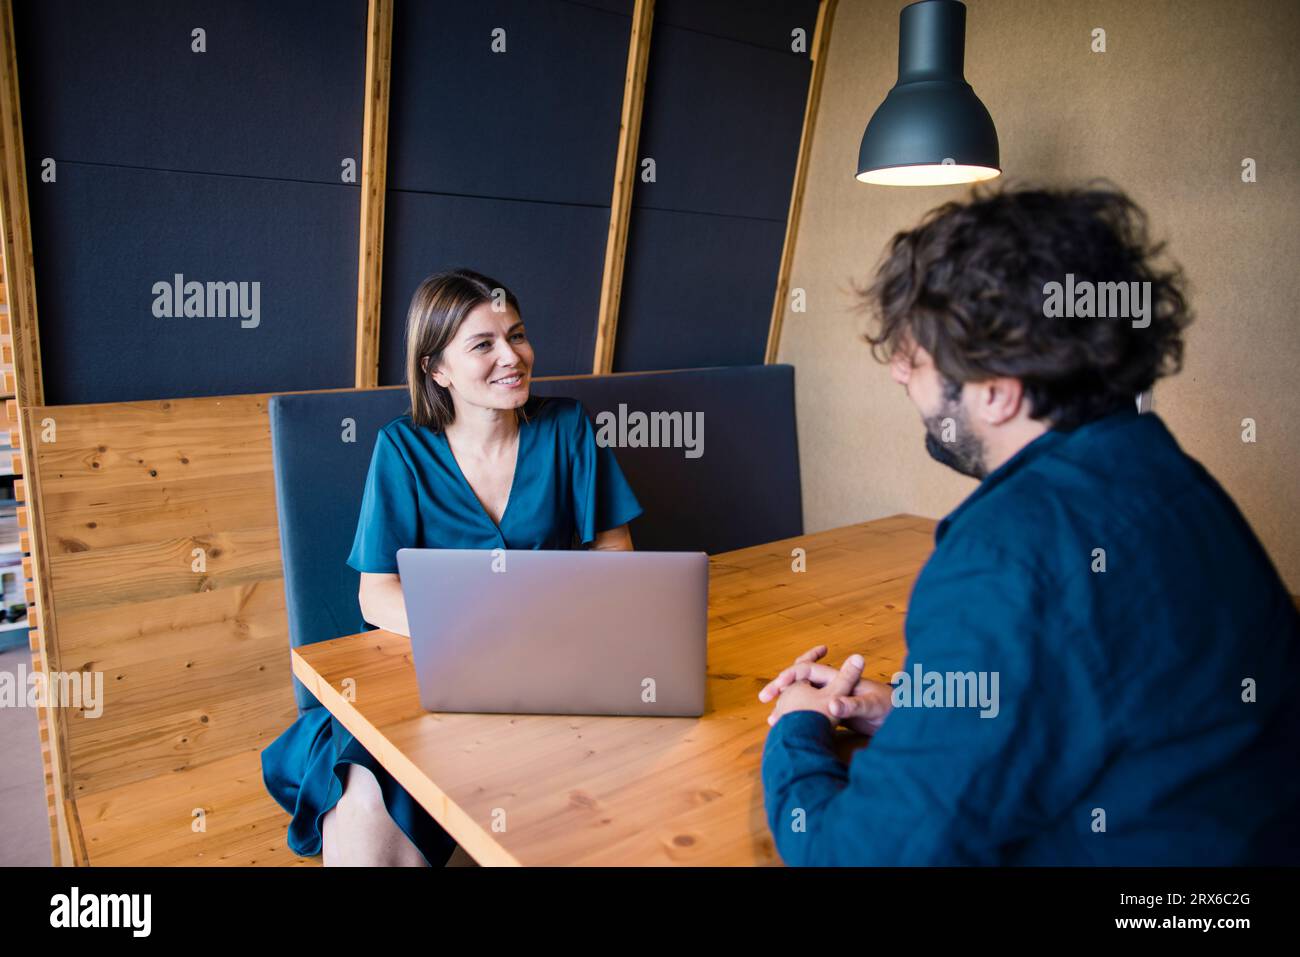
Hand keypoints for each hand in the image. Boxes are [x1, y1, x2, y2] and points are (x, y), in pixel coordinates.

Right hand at [760, 646, 892, 735]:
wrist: (905, 718)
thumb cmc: (893, 709)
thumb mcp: (872, 707)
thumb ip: (853, 705)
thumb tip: (832, 704)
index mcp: (840, 679)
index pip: (809, 670)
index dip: (790, 676)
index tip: (776, 687)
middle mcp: (835, 687)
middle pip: (802, 681)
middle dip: (782, 688)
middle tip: (763, 698)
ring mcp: (835, 699)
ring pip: (805, 697)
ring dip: (788, 706)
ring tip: (773, 721)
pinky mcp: (838, 714)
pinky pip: (813, 711)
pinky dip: (801, 718)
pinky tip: (792, 729)